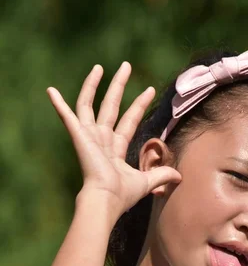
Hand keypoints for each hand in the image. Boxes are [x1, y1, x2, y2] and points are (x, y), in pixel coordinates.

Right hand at [47, 62, 180, 214]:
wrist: (106, 200)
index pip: (129, 121)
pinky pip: (67, 117)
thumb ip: (161, 175)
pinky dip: (58, 104)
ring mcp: (88, 137)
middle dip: (118, 86)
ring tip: (99, 67)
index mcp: (115, 149)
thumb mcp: (147, 182)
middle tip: (126, 66)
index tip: (150, 89)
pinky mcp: (79, 137)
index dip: (139, 105)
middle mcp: (101, 140)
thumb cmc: (123, 195)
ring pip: (89, 105)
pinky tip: (50, 90)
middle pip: (110, 106)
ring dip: (93, 86)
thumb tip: (179, 177)